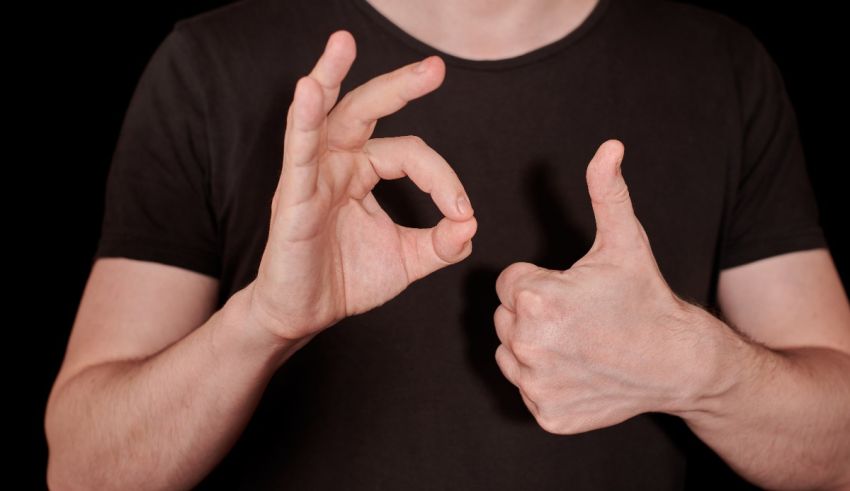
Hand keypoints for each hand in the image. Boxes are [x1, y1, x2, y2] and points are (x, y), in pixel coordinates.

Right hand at [248, 31, 476, 342]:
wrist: (305, 314)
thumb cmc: (345, 280)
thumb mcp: (406, 259)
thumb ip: (440, 242)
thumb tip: (471, 225)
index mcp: (363, 171)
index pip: (411, 154)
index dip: (444, 179)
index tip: (461, 214)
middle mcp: (337, 163)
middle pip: (367, 110)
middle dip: (400, 86)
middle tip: (435, 69)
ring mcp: (312, 175)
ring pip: (324, 117)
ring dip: (332, 76)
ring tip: (342, 43)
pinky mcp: (292, 196)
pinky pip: (298, 151)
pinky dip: (304, 119)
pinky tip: (308, 90)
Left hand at [493, 139, 718, 433]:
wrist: (680, 364)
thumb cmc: (646, 299)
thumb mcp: (625, 241)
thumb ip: (606, 192)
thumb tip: (609, 146)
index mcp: (534, 296)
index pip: (509, 283)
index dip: (541, 282)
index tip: (573, 292)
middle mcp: (527, 342)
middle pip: (505, 317)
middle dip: (534, 313)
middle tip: (578, 318)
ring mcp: (536, 383)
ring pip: (510, 353)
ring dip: (534, 347)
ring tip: (578, 342)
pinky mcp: (545, 414)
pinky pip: (527, 389)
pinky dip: (547, 382)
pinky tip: (579, 370)